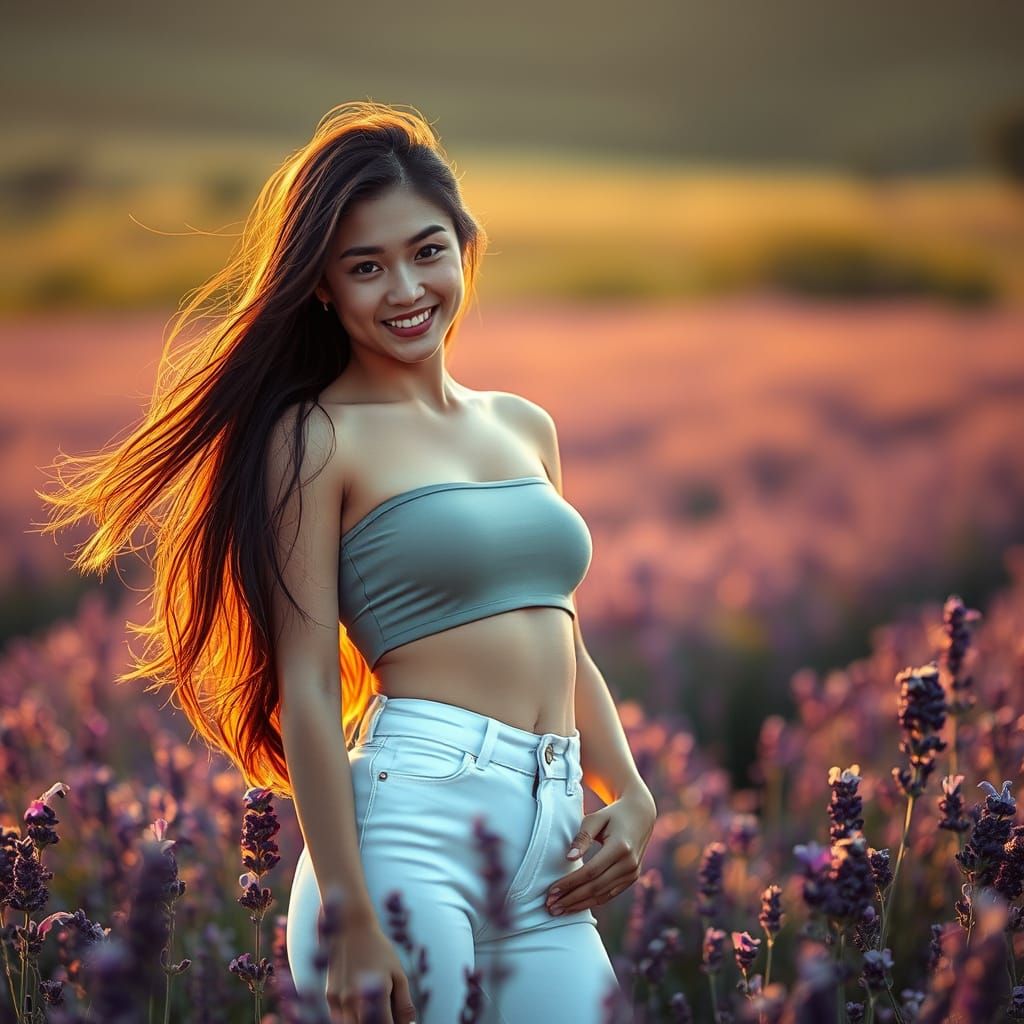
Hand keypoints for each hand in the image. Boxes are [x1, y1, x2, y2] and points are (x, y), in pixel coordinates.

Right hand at [325, 919, 417, 1023]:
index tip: (397, 1023)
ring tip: (373, 1011)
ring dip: (363, 1023)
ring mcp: (339, 1000)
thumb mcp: (398, 973)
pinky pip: (339, 1019)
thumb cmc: (379, 950)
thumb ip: (404, 1004)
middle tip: (386, 1016)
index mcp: (378, 993)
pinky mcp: (329, 997)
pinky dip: (350, 1019)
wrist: (351, 928)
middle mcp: (355, 1000)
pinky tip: (359, 1007)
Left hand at [545, 784, 656, 914]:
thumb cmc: (612, 815)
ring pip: (602, 895)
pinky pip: (609, 894)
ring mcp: (632, 873)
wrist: (640, 816)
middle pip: (596, 887)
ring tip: (559, 910)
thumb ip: (582, 837)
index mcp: (620, 847)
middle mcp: (629, 864)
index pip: (591, 871)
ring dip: (579, 905)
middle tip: (551, 906)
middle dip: (571, 899)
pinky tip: (576, 905)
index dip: (570, 883)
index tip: (552, 890)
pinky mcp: (632, 878)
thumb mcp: (595, 819)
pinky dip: (592, 902)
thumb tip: (569, 858)